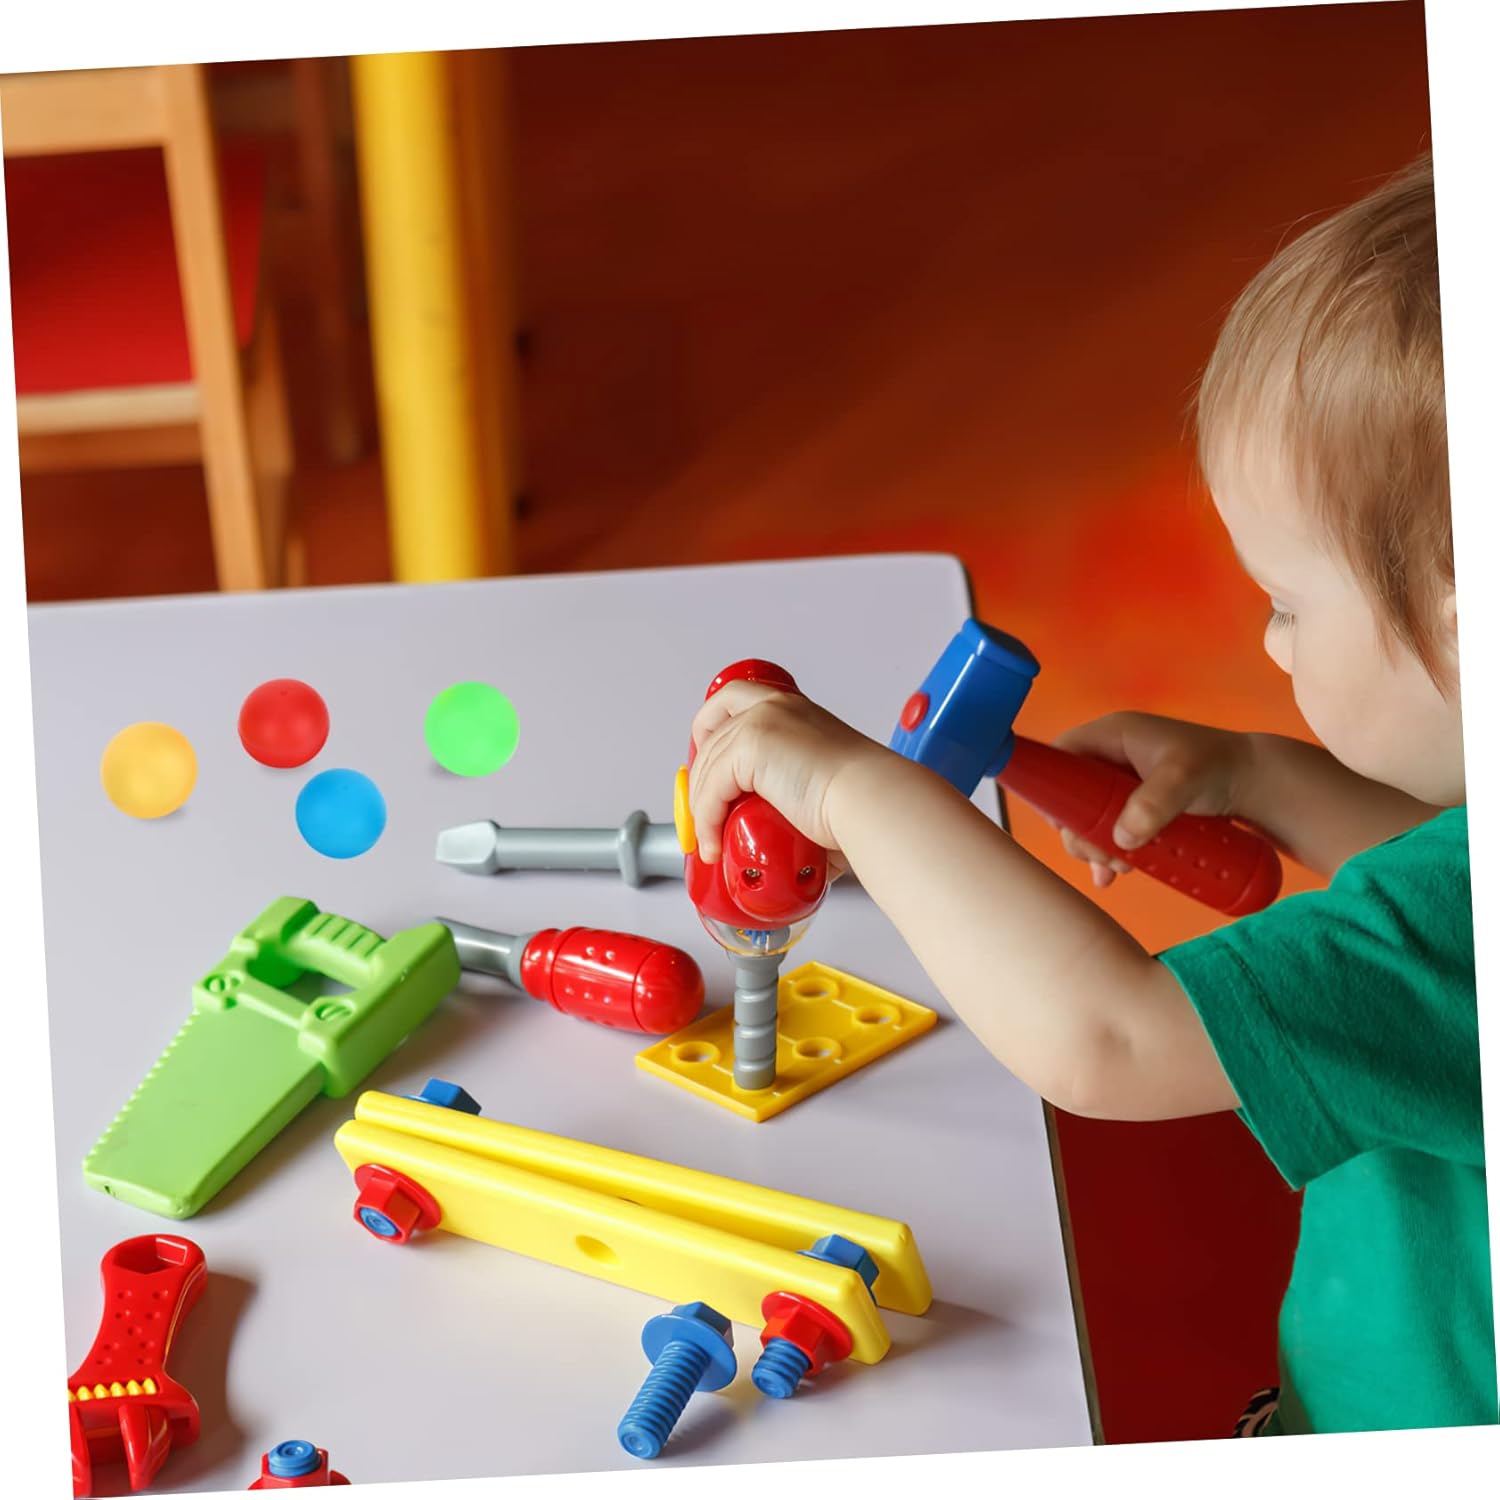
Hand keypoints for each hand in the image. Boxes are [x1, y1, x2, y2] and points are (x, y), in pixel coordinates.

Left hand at [687, 681, 884, 865]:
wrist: (871, 800)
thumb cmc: (863, 799)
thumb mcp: (821, 785)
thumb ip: (797, 797)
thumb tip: (790, 841)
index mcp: (792, 709)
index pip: (731, 700)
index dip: (709, 729)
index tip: (704, 762)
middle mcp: (774, 706)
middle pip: (711, 734)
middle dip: (699, 776)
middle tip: (701, 810)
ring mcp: (760, 721)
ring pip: (706, 766)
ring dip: (701, 807)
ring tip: (710, 840)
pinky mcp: (749, 746)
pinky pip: (709, 789)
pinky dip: (706, 820)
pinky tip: (715, 843)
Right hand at [1048, 712, 1254, 888]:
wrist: (1254, 785)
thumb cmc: (1218, 768)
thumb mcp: (1184, 779)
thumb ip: (1153, 804)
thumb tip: (1121, 838)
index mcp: (1112, 736)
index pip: (1062, 755)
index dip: (1054, 787)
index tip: (1066, 823)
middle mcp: (1110, 758)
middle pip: (1071, 796)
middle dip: (1080, 831)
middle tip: (1103, 856)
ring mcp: (1122, 785)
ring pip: (1089, 819)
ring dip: (1096, 847)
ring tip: (1121, 867)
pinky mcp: (1136, 807)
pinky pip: (1109, 831)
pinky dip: (1108, 853)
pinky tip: (1111, 875)